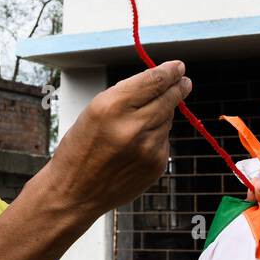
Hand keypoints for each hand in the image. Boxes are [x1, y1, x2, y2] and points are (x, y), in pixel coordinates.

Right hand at [45, 61, 190, 216]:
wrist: (75, 192)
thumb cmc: (81, 148)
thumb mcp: (94, 111)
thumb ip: (128, 96)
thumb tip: (161, 83)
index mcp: (111, 107)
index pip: (153, 81)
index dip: (170, 71)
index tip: (178, 67)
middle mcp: (132, 126)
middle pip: (169, 97)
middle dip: (179, 87)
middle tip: (184, 82)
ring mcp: (147, 148)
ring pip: (168, 118)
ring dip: (162, 114)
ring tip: (138, 125)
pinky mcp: (156, 164)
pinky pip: (164, 140)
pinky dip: (156, 137)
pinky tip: (137, 146)